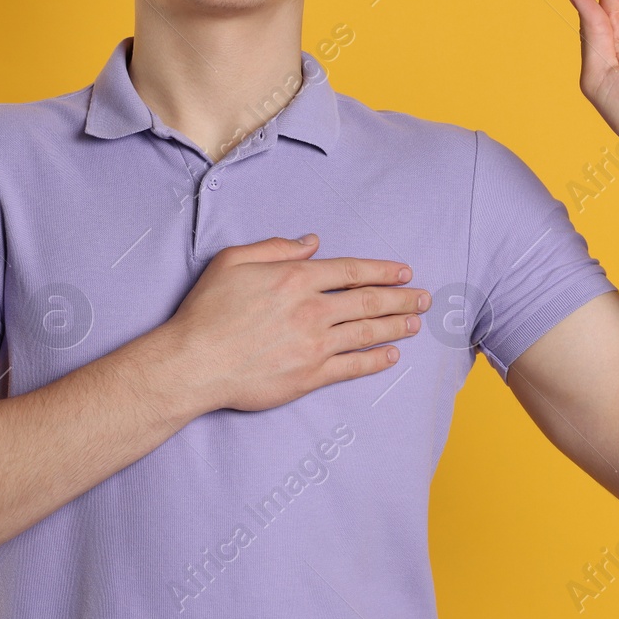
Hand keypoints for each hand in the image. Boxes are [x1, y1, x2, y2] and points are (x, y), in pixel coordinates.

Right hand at [164, 235, 430, 412]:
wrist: (194, 362)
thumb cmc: (207, 310)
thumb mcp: (233, 260)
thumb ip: (275, 248)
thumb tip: (311, 242)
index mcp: (295, 278)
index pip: (350, 271)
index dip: (381, 270)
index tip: (403, 272)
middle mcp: (312, 309)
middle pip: (367, 300)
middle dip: (400, 298)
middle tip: (424, 298)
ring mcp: (314, 345)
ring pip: (366, 331)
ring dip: (395, 325)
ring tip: (415, 322)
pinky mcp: (310, 376)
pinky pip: (353, 366)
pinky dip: (375, 359)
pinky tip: (391, 355)